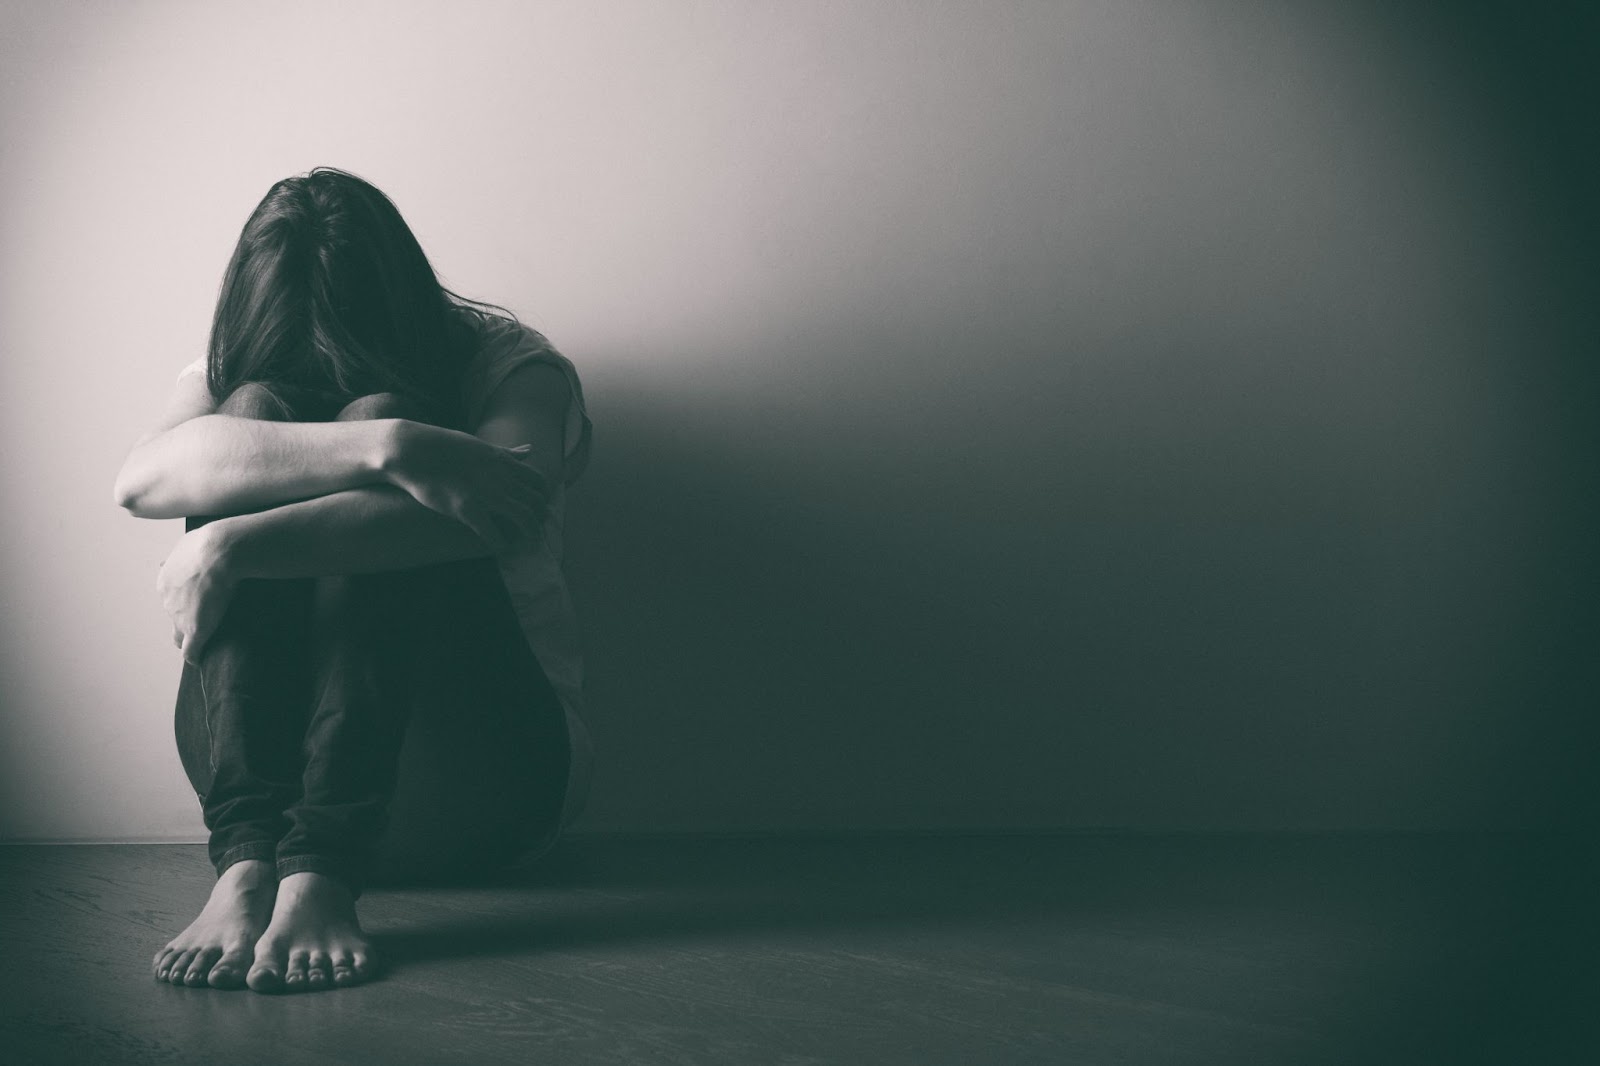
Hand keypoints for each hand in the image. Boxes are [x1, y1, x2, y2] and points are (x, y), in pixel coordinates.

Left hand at [157, 523, 238, 665]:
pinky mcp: (195, 629)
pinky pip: (191, 651)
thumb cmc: (210, 543)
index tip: (197, 606)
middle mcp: (168, 601)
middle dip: (185, 621)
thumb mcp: (189, 542)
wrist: (219, 552)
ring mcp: (180, 617)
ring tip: (203, 643)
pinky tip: (200, 661)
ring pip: (180, 636)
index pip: (171, 600)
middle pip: (174, 618)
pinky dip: (194, 657)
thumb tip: (179, 553)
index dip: (185, 605)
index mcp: (165, 581)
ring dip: (190, 639)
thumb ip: (183, 553)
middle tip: (204, 623)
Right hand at [381, 420, 550, 553]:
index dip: (542, 499)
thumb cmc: (444, 448)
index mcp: (504, 462)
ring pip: (524, 519)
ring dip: (530, 535)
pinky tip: (500, 549)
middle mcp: (500, 478)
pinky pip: (494, 533)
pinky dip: (502, 545)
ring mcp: (485, 494)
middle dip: (539, 521)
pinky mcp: (467, 509)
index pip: (539, 483)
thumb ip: (507, 452)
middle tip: (535, 533)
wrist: (412, 452)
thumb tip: (530, 450)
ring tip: (526, 545)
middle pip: (536, 503)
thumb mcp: (481, 446)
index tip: (537, 509)